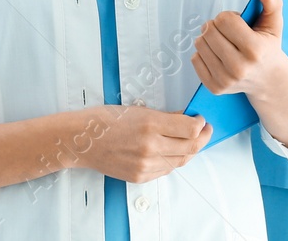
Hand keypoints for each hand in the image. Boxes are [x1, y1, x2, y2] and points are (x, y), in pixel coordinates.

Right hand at [72, 105, 210, 183]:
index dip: (201, 124)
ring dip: (190, 151)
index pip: (191, 129)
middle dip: (202, 138)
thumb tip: (186, 118)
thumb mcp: (138, 110)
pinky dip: (173, 161)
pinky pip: (166, 170)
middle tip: (205, 130)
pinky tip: (173, 152)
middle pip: (190, 147)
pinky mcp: (140, 177)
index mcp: (150, 124)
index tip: (201, 119)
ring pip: (180, 161)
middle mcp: (150, 147)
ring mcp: (145, 165)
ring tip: (192, 141)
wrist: (82, 140)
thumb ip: (165, 116)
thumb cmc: (106, 119)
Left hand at [191, 0, 287, 98]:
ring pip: (200, 43)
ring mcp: (226, 79)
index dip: (228, 16)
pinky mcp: (215, 87)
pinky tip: (216, 54)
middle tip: (226, 30)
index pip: (224, 20)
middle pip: (210, 31)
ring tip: (222, 41)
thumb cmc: (268, 50)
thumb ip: (272, 4)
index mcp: (255, 50)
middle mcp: (240, 67)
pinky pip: (195, 59)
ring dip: (208, 38)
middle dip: (216, 25)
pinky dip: (203, 52)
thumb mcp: (274, 25)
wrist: (269, 81)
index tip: (236, 21)